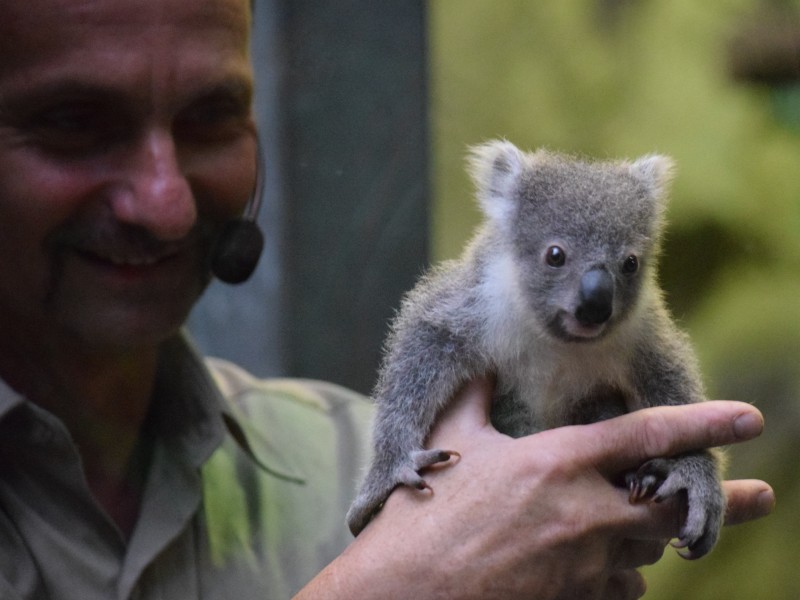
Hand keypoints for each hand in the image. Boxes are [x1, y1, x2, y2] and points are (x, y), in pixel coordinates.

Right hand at [296, 378, 772, 599]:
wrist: (406, 588)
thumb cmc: (425, 510)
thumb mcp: (452, 442)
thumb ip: (477, 399)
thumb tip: (484, 367)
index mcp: (558, 462)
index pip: (647, 434)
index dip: (705, 423)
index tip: (749, 418)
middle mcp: (584, 511)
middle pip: (671, 503)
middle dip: (718, 502)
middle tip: (761, 497)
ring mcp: (585, 563)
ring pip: (648, 550)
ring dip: (650, 537)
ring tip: (650, 530)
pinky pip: (623, 588)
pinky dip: (621, 575)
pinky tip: (607, 567)